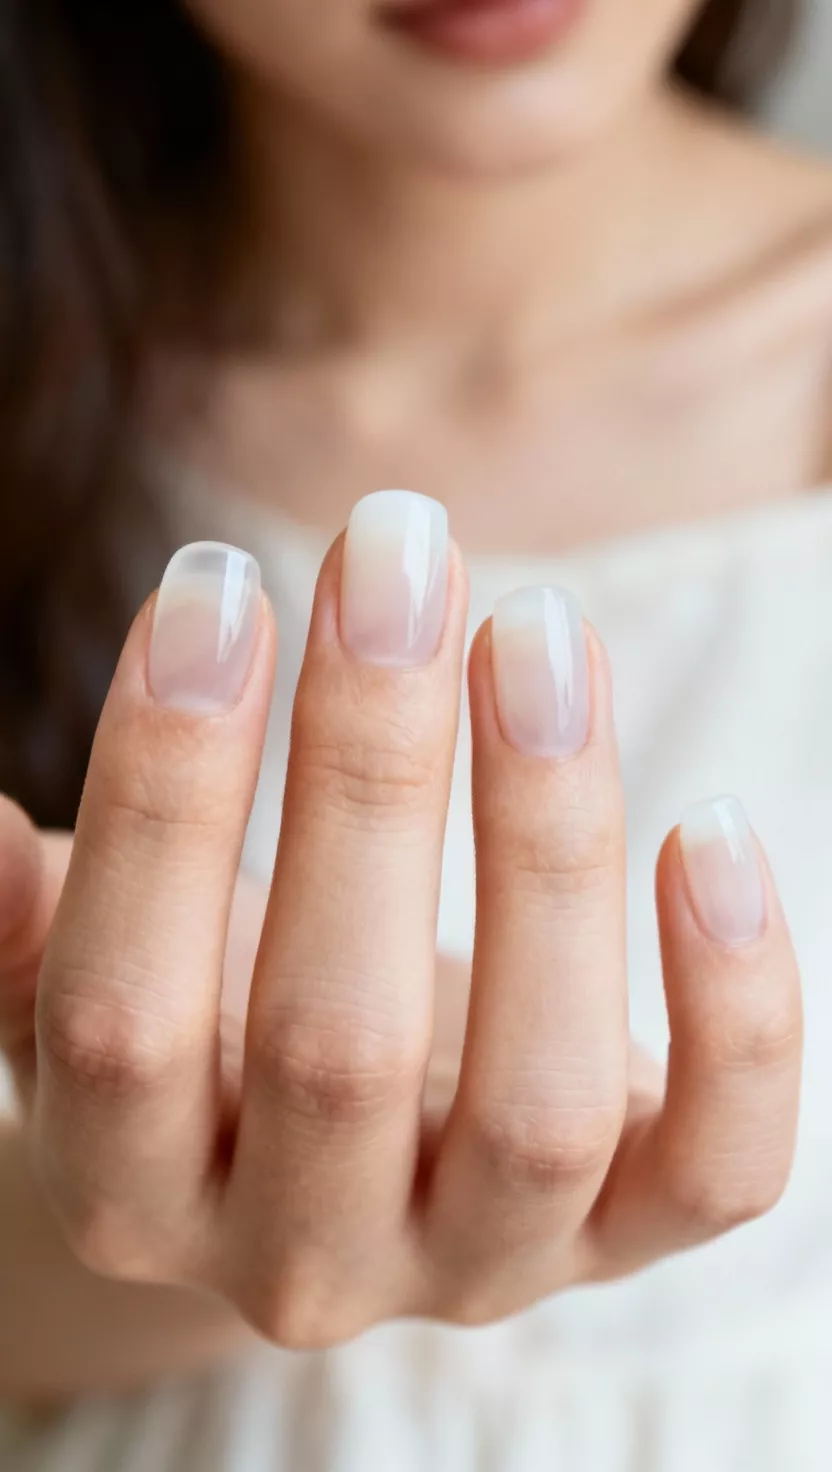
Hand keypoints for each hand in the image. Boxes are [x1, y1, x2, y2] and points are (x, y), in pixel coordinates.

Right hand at [2, 511, 801, 1344]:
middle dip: (365, 767)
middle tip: (394, 554)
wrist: (332, 1160)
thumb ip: (30, 926)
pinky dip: (737, 1007)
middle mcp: (303, 1258)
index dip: (161, 794)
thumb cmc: (204, 1021)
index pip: (120, 1015)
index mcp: (133, 1185)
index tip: (216, 589)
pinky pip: (717, 1169)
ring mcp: (479, 1260)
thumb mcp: (83, 976)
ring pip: (536, 1103)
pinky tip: (711, 828)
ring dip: (547, 839)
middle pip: (332, 1041)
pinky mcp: (626, 1234)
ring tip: (537, 631)